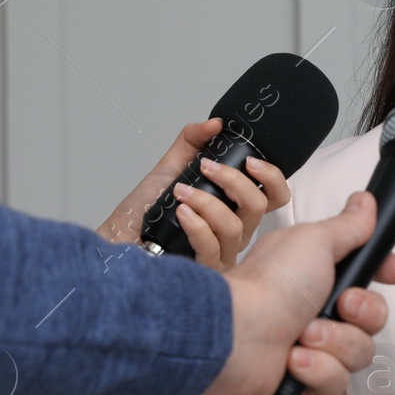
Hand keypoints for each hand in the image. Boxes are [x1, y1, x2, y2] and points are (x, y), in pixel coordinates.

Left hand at [100, 119, 291, 270]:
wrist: (119, 239)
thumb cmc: (145, 212)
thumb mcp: (171, 168)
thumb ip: (193, 142)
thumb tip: (215, 124)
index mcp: (235, 208)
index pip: (275, 197)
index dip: (272, 178)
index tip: (251, 162)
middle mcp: (235, 232)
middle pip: (259, 207)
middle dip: (235, 182)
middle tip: (207, 168)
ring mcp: (223, 254)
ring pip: (235, 227)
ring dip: (207, 203)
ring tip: (180, 192)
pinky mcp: (205, 270)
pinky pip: (212, 246)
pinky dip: (197, 225)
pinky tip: (181, 212)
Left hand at [202, 191, 394, 394]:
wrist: (233, 334)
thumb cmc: (266, 288)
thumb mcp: (314, 241)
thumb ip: (348, 226)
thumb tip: (365, 204)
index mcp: (319, 278)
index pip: (368, 278)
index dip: (384, 275)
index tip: (394, 273)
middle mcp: (317, 313)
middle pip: (373, 319)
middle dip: (363, 313)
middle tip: (341, 305)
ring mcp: (312, 350)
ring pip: (359, 353)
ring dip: (335, 342)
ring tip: (304, 335)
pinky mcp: (304, 385)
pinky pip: (336, 382)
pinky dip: (317, 369)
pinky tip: (293, 359)